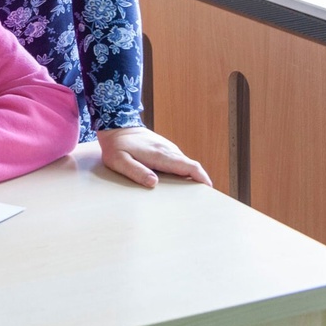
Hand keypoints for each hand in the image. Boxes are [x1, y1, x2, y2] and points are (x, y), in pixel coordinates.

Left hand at [97, 127, 211, 188]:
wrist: (117, 125)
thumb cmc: (116, 146)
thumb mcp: (119, 161)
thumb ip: (136, 171)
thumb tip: (154, 183)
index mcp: (161, 155)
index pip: (189, 166)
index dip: (202, 178)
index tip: (209, 190)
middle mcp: (168, 150)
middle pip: (192, 167)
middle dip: (200, 182)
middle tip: (203, 200)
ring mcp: (168, 149)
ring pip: (186, 164)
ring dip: (192, 178)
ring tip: (192, 197)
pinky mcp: (165, 149)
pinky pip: (179, 162)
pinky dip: (184, 173)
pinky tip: (179, 185)